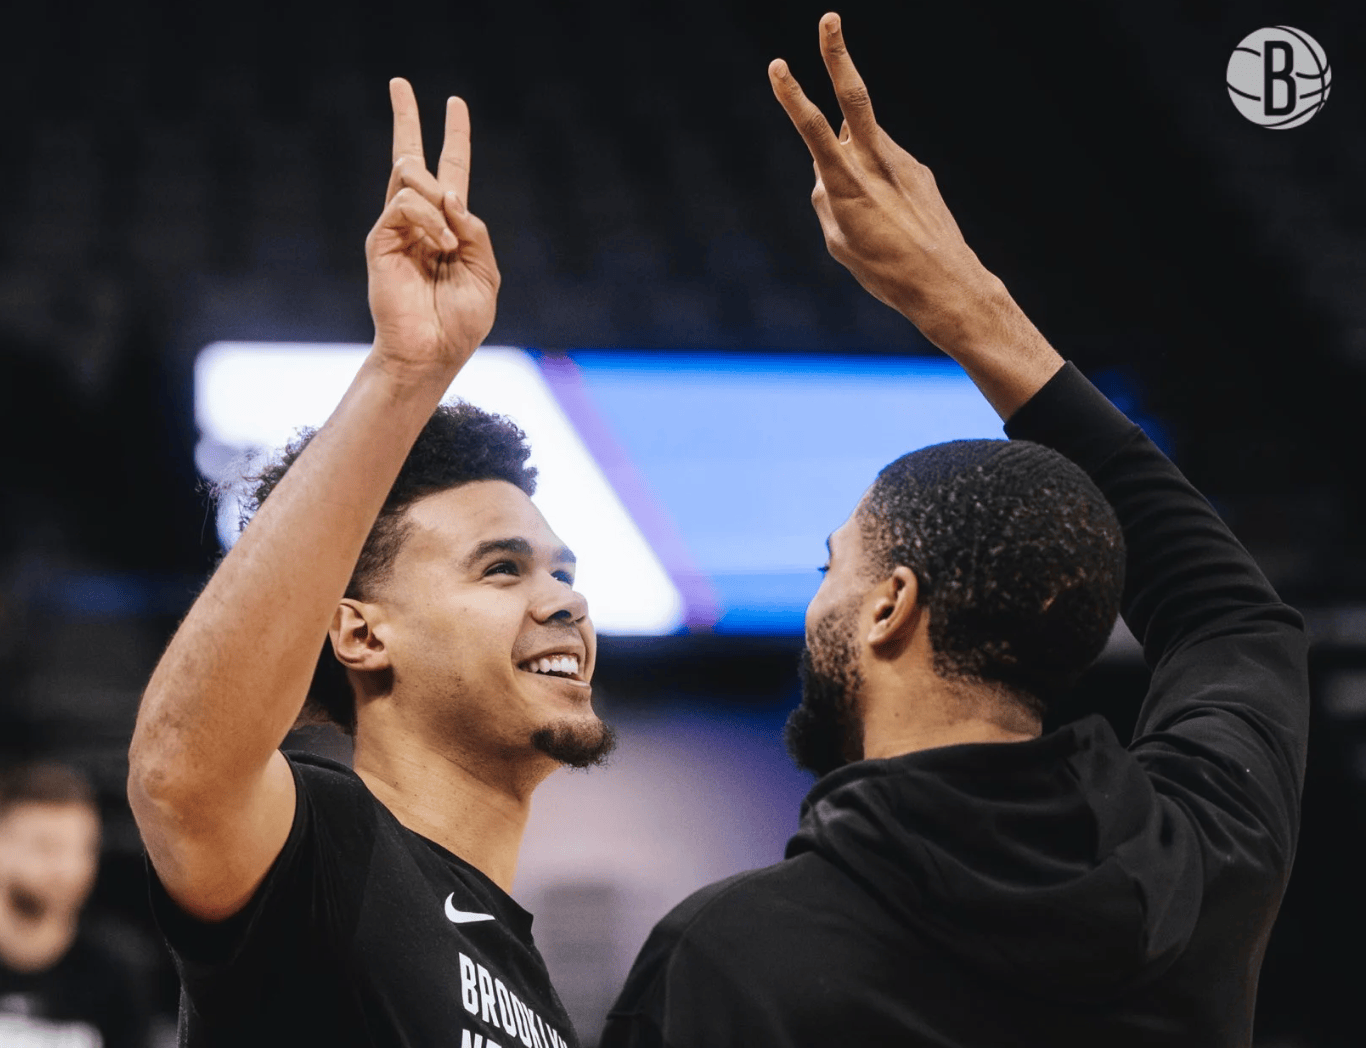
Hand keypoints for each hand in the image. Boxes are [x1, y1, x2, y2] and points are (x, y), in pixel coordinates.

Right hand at [365, 79, 499, 380]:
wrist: (432, 353)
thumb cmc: (460, 323)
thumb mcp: (485, 273)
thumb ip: (476, 231)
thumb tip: (450, 197)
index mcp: (449, 228)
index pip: (451, 173)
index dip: (455, 139)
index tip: (456, 105)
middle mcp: (420, 222)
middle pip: (411, 159)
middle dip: (405, 118)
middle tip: (398, 82)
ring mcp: (398, 229)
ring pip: (410, 176)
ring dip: (438, 200)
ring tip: (447, 242)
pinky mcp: (381, 239)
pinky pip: (406, 204)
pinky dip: (430, 221)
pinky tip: (440, 246)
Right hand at [768, 14, 1001, 343]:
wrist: (944, 283)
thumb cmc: (884, 271)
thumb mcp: (839, 243)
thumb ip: (825, 203)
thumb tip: (822, 175)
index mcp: (847, 184)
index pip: (813, 130)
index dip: (792, 95)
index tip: (778, 65)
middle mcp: (875, 163)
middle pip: (854, 97)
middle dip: (837, 56)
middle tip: (830, 18)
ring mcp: (902, 162)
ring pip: (866, 145)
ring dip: (856, 165)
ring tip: (872, 217)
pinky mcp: (919, 171)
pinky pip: (886, 169)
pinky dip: (877, 186)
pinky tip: (892, 222)